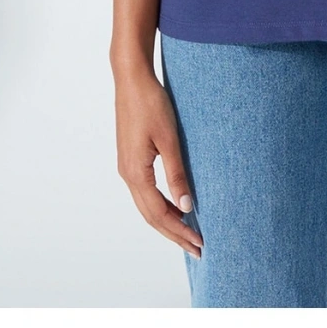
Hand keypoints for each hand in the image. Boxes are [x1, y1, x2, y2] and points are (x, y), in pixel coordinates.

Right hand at [115, 68, 203, 258]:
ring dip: (167, 221)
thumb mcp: (169, 139)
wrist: (131, 79)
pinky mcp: (130, 158)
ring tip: (188, 233)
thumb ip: (177, 174)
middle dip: (174, 234)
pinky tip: (174, 206)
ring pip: (147, 206)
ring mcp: (127, 167)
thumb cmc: (151, 104)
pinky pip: (145, 192)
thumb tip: (187, 208)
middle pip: (151, 216)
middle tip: (197, 248)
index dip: (180, 231)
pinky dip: (160, 205)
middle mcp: (128, 175)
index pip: (160, 214)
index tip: (199, 243)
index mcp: (136, 173)